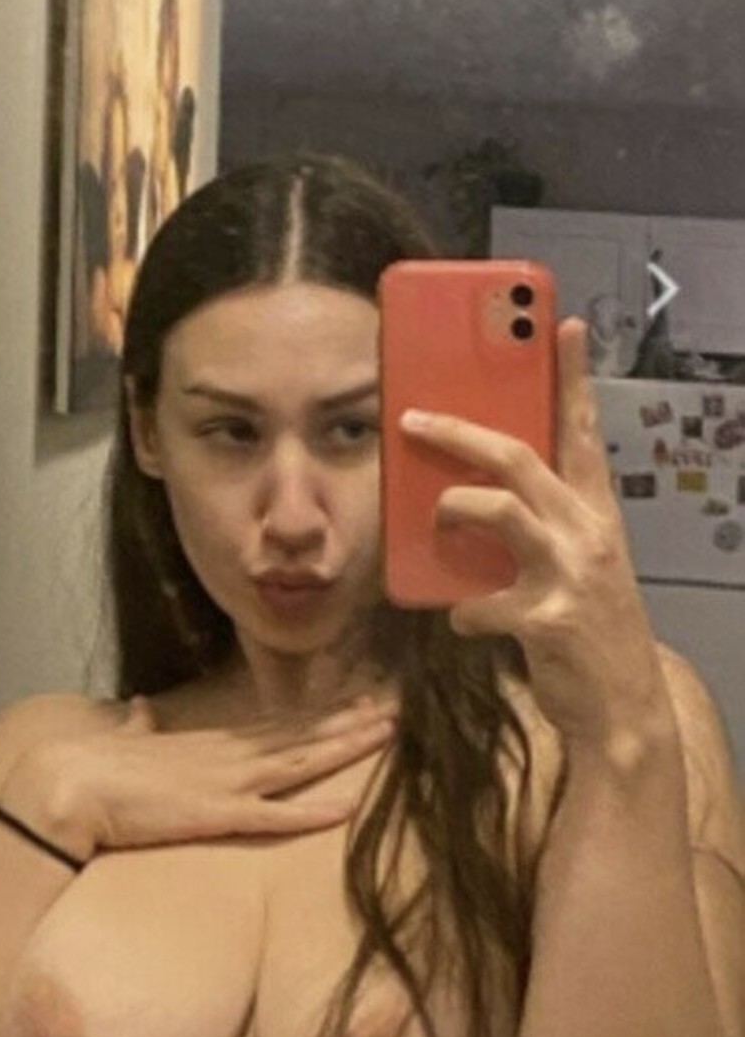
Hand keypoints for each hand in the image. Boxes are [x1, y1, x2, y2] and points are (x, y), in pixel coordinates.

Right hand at [0, 693, 397, 861]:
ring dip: (346, 749)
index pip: (275, 724)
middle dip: (348, 723)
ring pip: (301, 763)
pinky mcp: (217, 815)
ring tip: (387, 734)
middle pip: (301, 736)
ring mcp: (226, 783)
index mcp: (210, 742)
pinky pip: (276, 816)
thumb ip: (138, 724)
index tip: (351, 701)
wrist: (68, 784)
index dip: (318, 714)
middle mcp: (228, 755)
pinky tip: (350, 807)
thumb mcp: (125, 738)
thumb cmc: (92, 764)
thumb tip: (138, 708)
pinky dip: (315, 812)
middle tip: (393, 708)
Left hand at [400, 317, 669, 748]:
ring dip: (451, 511)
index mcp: (595, 511)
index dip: (571, 376)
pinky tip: (462, 622)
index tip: (561, 324)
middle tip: (412, 417)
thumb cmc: (588, 628)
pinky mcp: (547, 619)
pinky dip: (461, 613)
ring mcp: (570, 573)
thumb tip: (465, 493)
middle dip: (458, 431)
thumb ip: (537, 525)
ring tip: (435, 522)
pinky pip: (479, 603)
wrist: (624, 712)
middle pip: (517, 457)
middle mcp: (588, 532)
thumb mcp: (574, 564)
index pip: (581, 430)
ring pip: (497, 511)